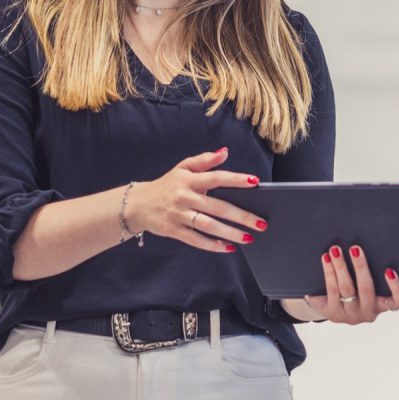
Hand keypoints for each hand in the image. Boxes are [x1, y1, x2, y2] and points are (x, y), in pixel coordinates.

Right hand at [130, 147, 266, 252]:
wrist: (138, 204)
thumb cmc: (166, 185)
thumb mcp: (182, 168)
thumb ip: (204, 160)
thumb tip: (225, 152)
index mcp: (189, 180)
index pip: (216, 178)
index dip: (236, 180)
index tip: (255, 183)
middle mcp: (185, 197)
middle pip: (218, 207)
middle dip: (241, 216)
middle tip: (260, 223)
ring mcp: (179, 215)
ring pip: (209, 225)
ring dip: (230, 233)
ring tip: (249, 237)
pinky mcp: (174, 231)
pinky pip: (196, 240)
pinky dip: (213, 245)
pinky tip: (228, 247)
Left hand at [305, 243, 398, 324]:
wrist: (331, 306)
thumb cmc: (356, 288)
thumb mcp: (367, 283)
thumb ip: (373, 269)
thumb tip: (370, 241)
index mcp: (382, 304)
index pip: (398, 302)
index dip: (397, 288)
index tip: (389, 270)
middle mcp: (368, 312)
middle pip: (366, 289)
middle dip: (360, 267)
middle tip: (355, 248)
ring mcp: (350, 314)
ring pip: (346, 288)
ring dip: (341, 266)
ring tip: (335, 250)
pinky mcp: (333, 313)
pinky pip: (331, 290)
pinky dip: (329, 272)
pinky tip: (326, 259)